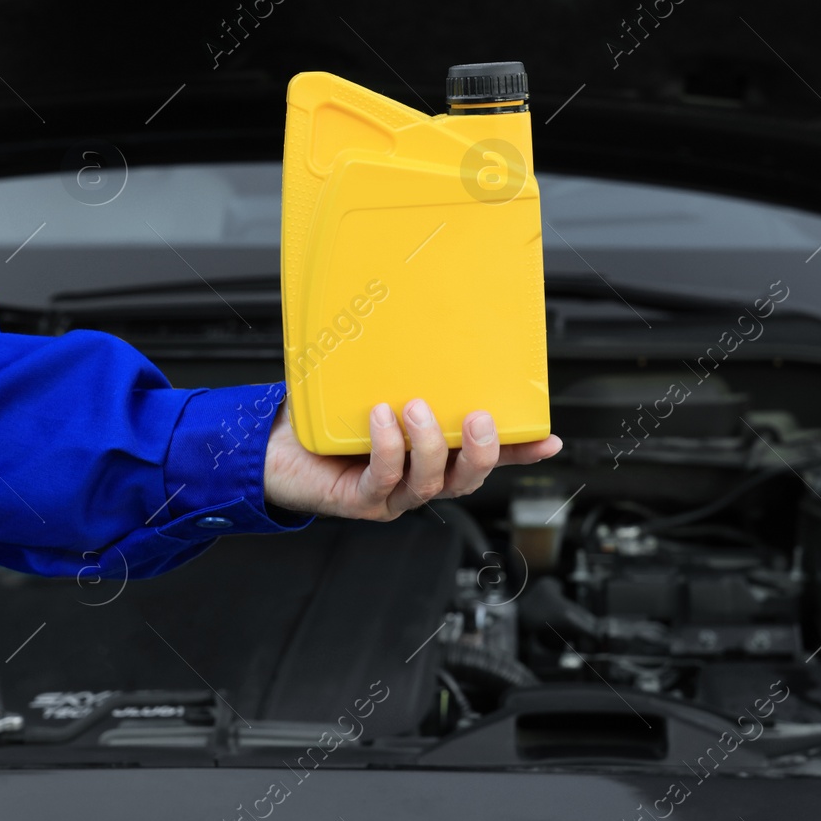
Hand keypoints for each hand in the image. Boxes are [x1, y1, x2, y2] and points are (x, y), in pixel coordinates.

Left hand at [263, 399, 561, 519]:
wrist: (273, 447)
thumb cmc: (324, 419)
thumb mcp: (371, 388)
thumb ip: (401, 370)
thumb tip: (421, 319)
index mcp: (430, 453)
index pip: (484, 456)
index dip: (518, 451)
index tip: (547, 438)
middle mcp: (417, 478)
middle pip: (466, 479)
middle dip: (481, 452)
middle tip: (478, 419)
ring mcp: (392, 494)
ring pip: (430, 483)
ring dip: (428, 446)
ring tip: (416, 408)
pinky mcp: (361, 501)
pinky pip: (384, 479)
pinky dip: (387, 448)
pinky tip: (380, 419)